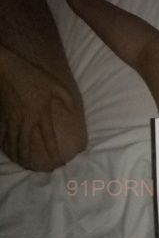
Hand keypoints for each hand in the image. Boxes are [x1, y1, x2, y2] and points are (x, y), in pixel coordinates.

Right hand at [0, 52, 75, 170]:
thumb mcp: (55, 84)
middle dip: (31, 159)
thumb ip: (65, 98)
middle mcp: (27, 120)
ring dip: (18, 155)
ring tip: (21, 164)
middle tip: (34, 169)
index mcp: (41, 113)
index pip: (48, 136)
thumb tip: (73, 110)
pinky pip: (3, 135)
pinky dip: (5, 145)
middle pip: (28, 145)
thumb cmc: (32, 74)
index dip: (53, 150)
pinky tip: (7, 151)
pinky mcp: (3, 116)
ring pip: (15, 143)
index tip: (57, 161)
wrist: (6, 68)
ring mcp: (13, 119)